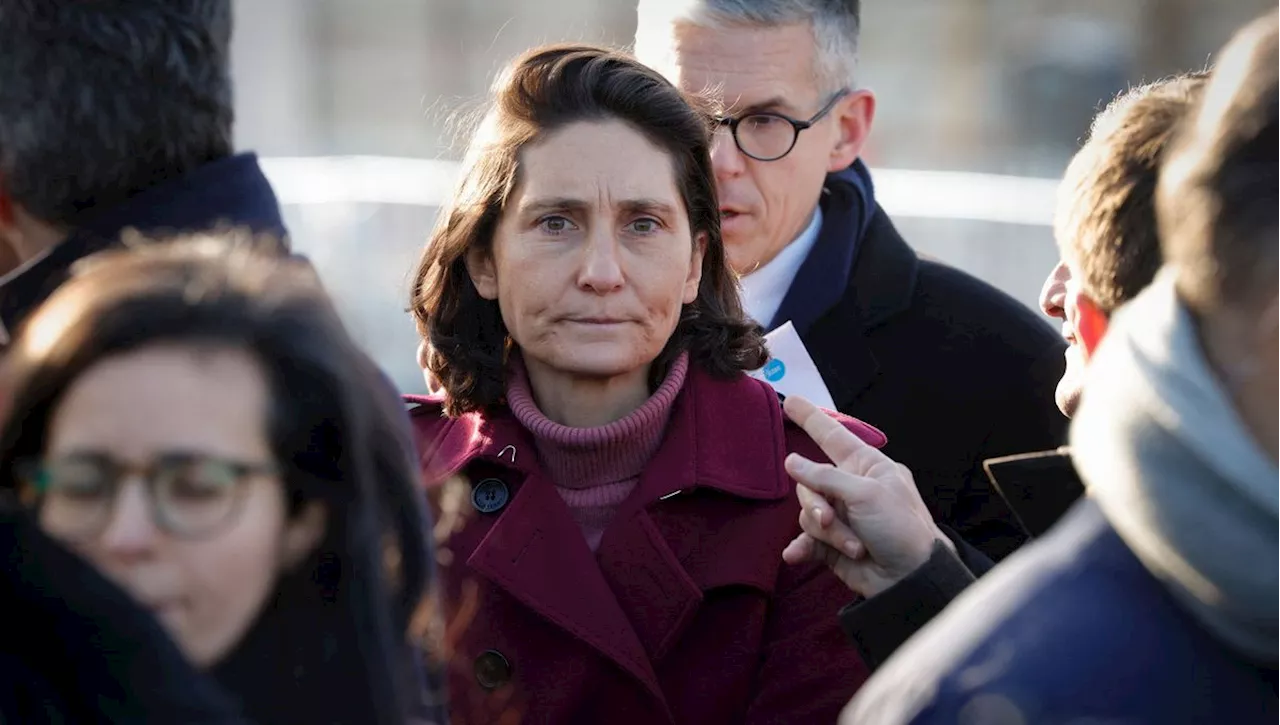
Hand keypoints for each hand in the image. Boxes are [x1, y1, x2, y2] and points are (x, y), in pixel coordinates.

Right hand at [780, 395, 950, 597]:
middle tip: (831, 520)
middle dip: (817, 505)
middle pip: (810, 482)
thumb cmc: (901, 529)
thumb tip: (792, 462)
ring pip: (808, 512)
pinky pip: (806, 539)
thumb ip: (826, 478)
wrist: (911, 580)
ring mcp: (841, 517)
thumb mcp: (867, 495)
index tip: (790, 401)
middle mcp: (850, 488)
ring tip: (851, 545)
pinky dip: (803, 547)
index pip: (832, 436)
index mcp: (866, 467)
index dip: (811, 418)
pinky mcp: (831, 544)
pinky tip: (795, 556)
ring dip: (825, 532)